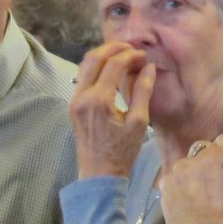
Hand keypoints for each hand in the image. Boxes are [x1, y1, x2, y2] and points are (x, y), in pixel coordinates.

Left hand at [69, 42, 154, 177]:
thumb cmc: (122, 152)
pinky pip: (83, 77)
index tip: (144, 56)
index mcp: (98, 100)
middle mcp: (81, 96)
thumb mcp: (138, 122)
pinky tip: (111, 70)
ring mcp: (74, 100)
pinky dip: (96, 67)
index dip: (130, 56)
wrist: (99, 175)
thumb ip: (142, 91)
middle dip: (114, 49)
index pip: (113, 65)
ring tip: (123, 55)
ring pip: (85, 65)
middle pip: (94, 58)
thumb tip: (148, 67)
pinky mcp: (74, 105)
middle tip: (132, 49)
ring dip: (103, 56)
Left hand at [160, 134, 222, 223]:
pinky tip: (181, 206)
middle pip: (204, 150)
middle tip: (208, 186)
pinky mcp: (166, 180)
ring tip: (193, 200)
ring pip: (185, 164)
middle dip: (206, 163)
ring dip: (189, 176)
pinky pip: (171, 179)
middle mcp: (208, 155)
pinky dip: (175, 189)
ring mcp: (184, 166)